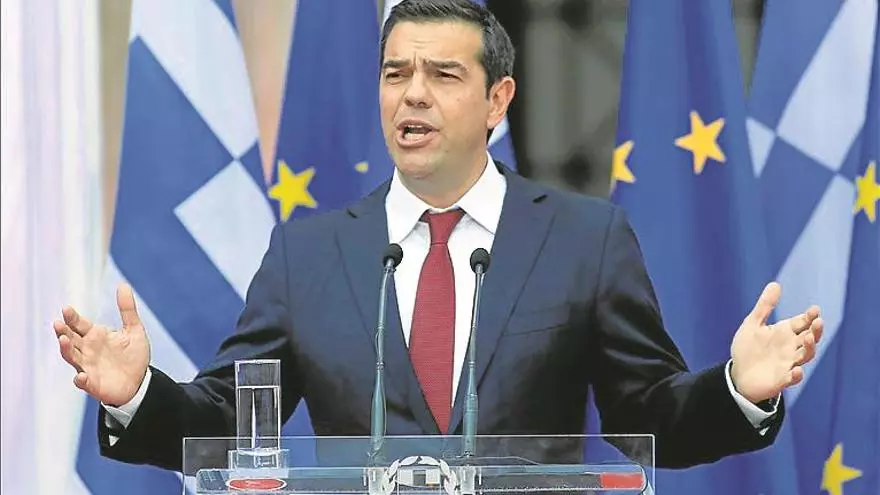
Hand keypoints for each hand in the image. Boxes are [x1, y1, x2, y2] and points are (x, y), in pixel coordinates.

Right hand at [53, 283, 150, 406]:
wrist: (140, 382)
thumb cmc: (134, 356)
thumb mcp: (134, 330)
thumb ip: (127, 309)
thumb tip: (122, 285)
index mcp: (95, 335)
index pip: (79, 324)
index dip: (72, 317)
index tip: (66, 309)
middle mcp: (87, 349)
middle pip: (70, 339)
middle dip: (63, 331)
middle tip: (58, 324)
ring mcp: (88, 366)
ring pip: (71, 357)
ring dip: (66, 349)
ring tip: (62, 340)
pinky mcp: (92, 383)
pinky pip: (83, 382)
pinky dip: (80, 379)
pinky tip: (81, 376)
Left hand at [730, 282, 822, 403]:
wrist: (737, 374)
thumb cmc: (748, 349)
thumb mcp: (753, 324)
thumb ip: (765, 306)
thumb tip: (775, 284)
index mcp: (785, 333)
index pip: (802, 323)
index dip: (810, 316)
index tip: (814, 309)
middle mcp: (791, 348)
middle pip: (809, 338)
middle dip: (815, 330)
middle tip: (818, 321)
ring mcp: (788, 364)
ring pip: (805, 356)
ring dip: (809, 348)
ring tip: (808, 337)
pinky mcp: (781, 380)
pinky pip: (792, 378)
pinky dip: (796, 375)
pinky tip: (796, 370)